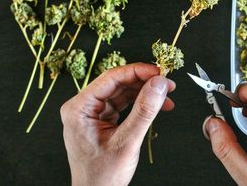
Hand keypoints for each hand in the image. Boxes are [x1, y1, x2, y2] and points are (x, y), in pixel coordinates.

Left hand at [60, 63, 174, 185]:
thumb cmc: (103, 176)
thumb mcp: (126, 142)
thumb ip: (144, 111)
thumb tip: (159, 84)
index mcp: (79, 108)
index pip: (111, 78)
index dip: (137, 71)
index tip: (159, 71)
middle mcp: (83, 107)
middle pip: (117, 83)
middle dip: (144, 82)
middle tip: (166, 82)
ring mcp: (92, 113)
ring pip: (122, 92)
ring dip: (145, 93)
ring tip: (166, 95)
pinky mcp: (101, 120)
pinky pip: (123, 104)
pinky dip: (141, 104)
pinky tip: (157, 105)